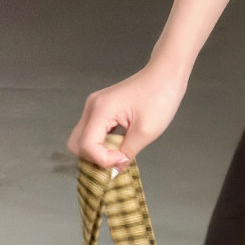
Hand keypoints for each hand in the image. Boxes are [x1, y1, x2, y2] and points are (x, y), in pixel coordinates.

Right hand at [66, 59, 190, 168]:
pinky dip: (102, 143)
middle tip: (118, 159)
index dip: (103, 160)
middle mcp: (92, 107)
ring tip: (120, 153)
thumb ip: (127, 153)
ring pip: (83, 139)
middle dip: (95, 158)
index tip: (124, 158)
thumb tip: (116, 170)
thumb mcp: (146, 131)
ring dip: (98, 151)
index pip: (86, 146)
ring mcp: (95, 106)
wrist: (166, 73)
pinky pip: (93, 132)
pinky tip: (119, 144)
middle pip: (77, 144)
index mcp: (100, 110)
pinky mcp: (102, 108)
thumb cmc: (160, 97)